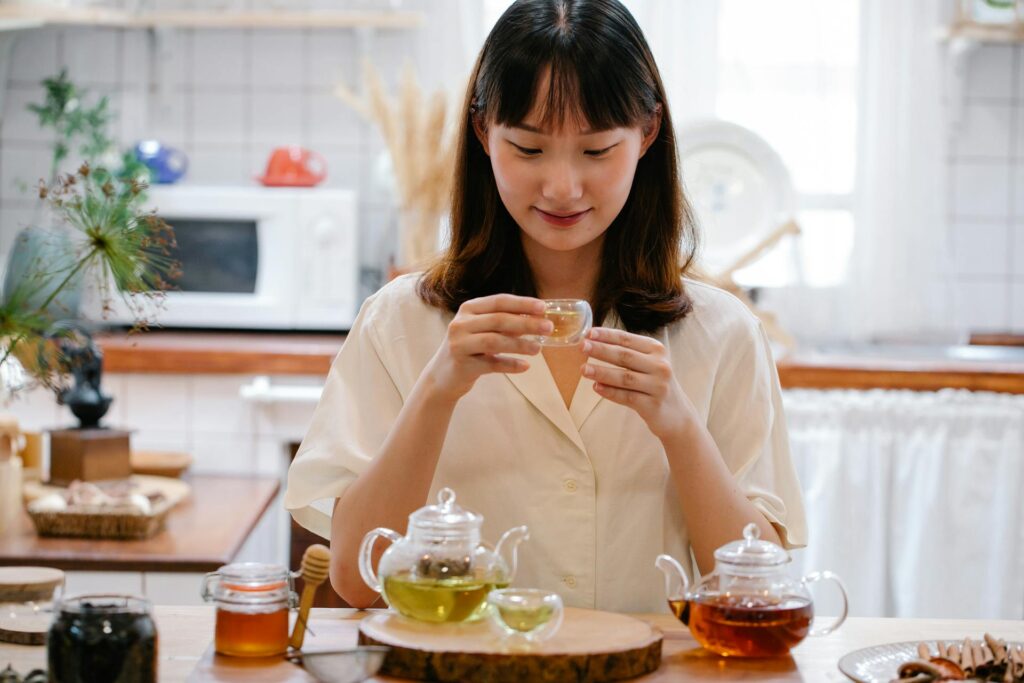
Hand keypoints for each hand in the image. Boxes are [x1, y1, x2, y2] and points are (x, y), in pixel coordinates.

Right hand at [424, 294, 552, 402]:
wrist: (442, 377)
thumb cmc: (469, 349)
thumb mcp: (483, 331)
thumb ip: (505, 323)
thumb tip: (537, 318)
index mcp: (468, 309)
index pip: (499, 301)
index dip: (522, 303)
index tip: (543, 307)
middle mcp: (461, 324)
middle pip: (499, 320)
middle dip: (526, 323)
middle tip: (548, 327)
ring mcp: (459, 344)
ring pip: (495, 341)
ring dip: (520, 344)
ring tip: (538, 349)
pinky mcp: (462, 366)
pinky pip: (491, 364)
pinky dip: (510, 365)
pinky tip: (525, 367)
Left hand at [581, 327, 696, 442]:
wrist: (678, 415)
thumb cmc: (656, 384)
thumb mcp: (649, 364)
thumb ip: (628, 353)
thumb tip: (593, 342)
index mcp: (657, 350)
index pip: (627, 340)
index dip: (607, 335)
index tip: (588, 333)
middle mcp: (660, 366)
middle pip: (625, 356)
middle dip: (601, 350)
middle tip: (582, 347)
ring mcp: (658, 386)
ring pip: (625, 377)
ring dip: (602, 372)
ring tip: (583, 369)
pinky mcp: (653, 405)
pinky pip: (627, 397)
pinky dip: (610, 392)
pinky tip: (596, 388)